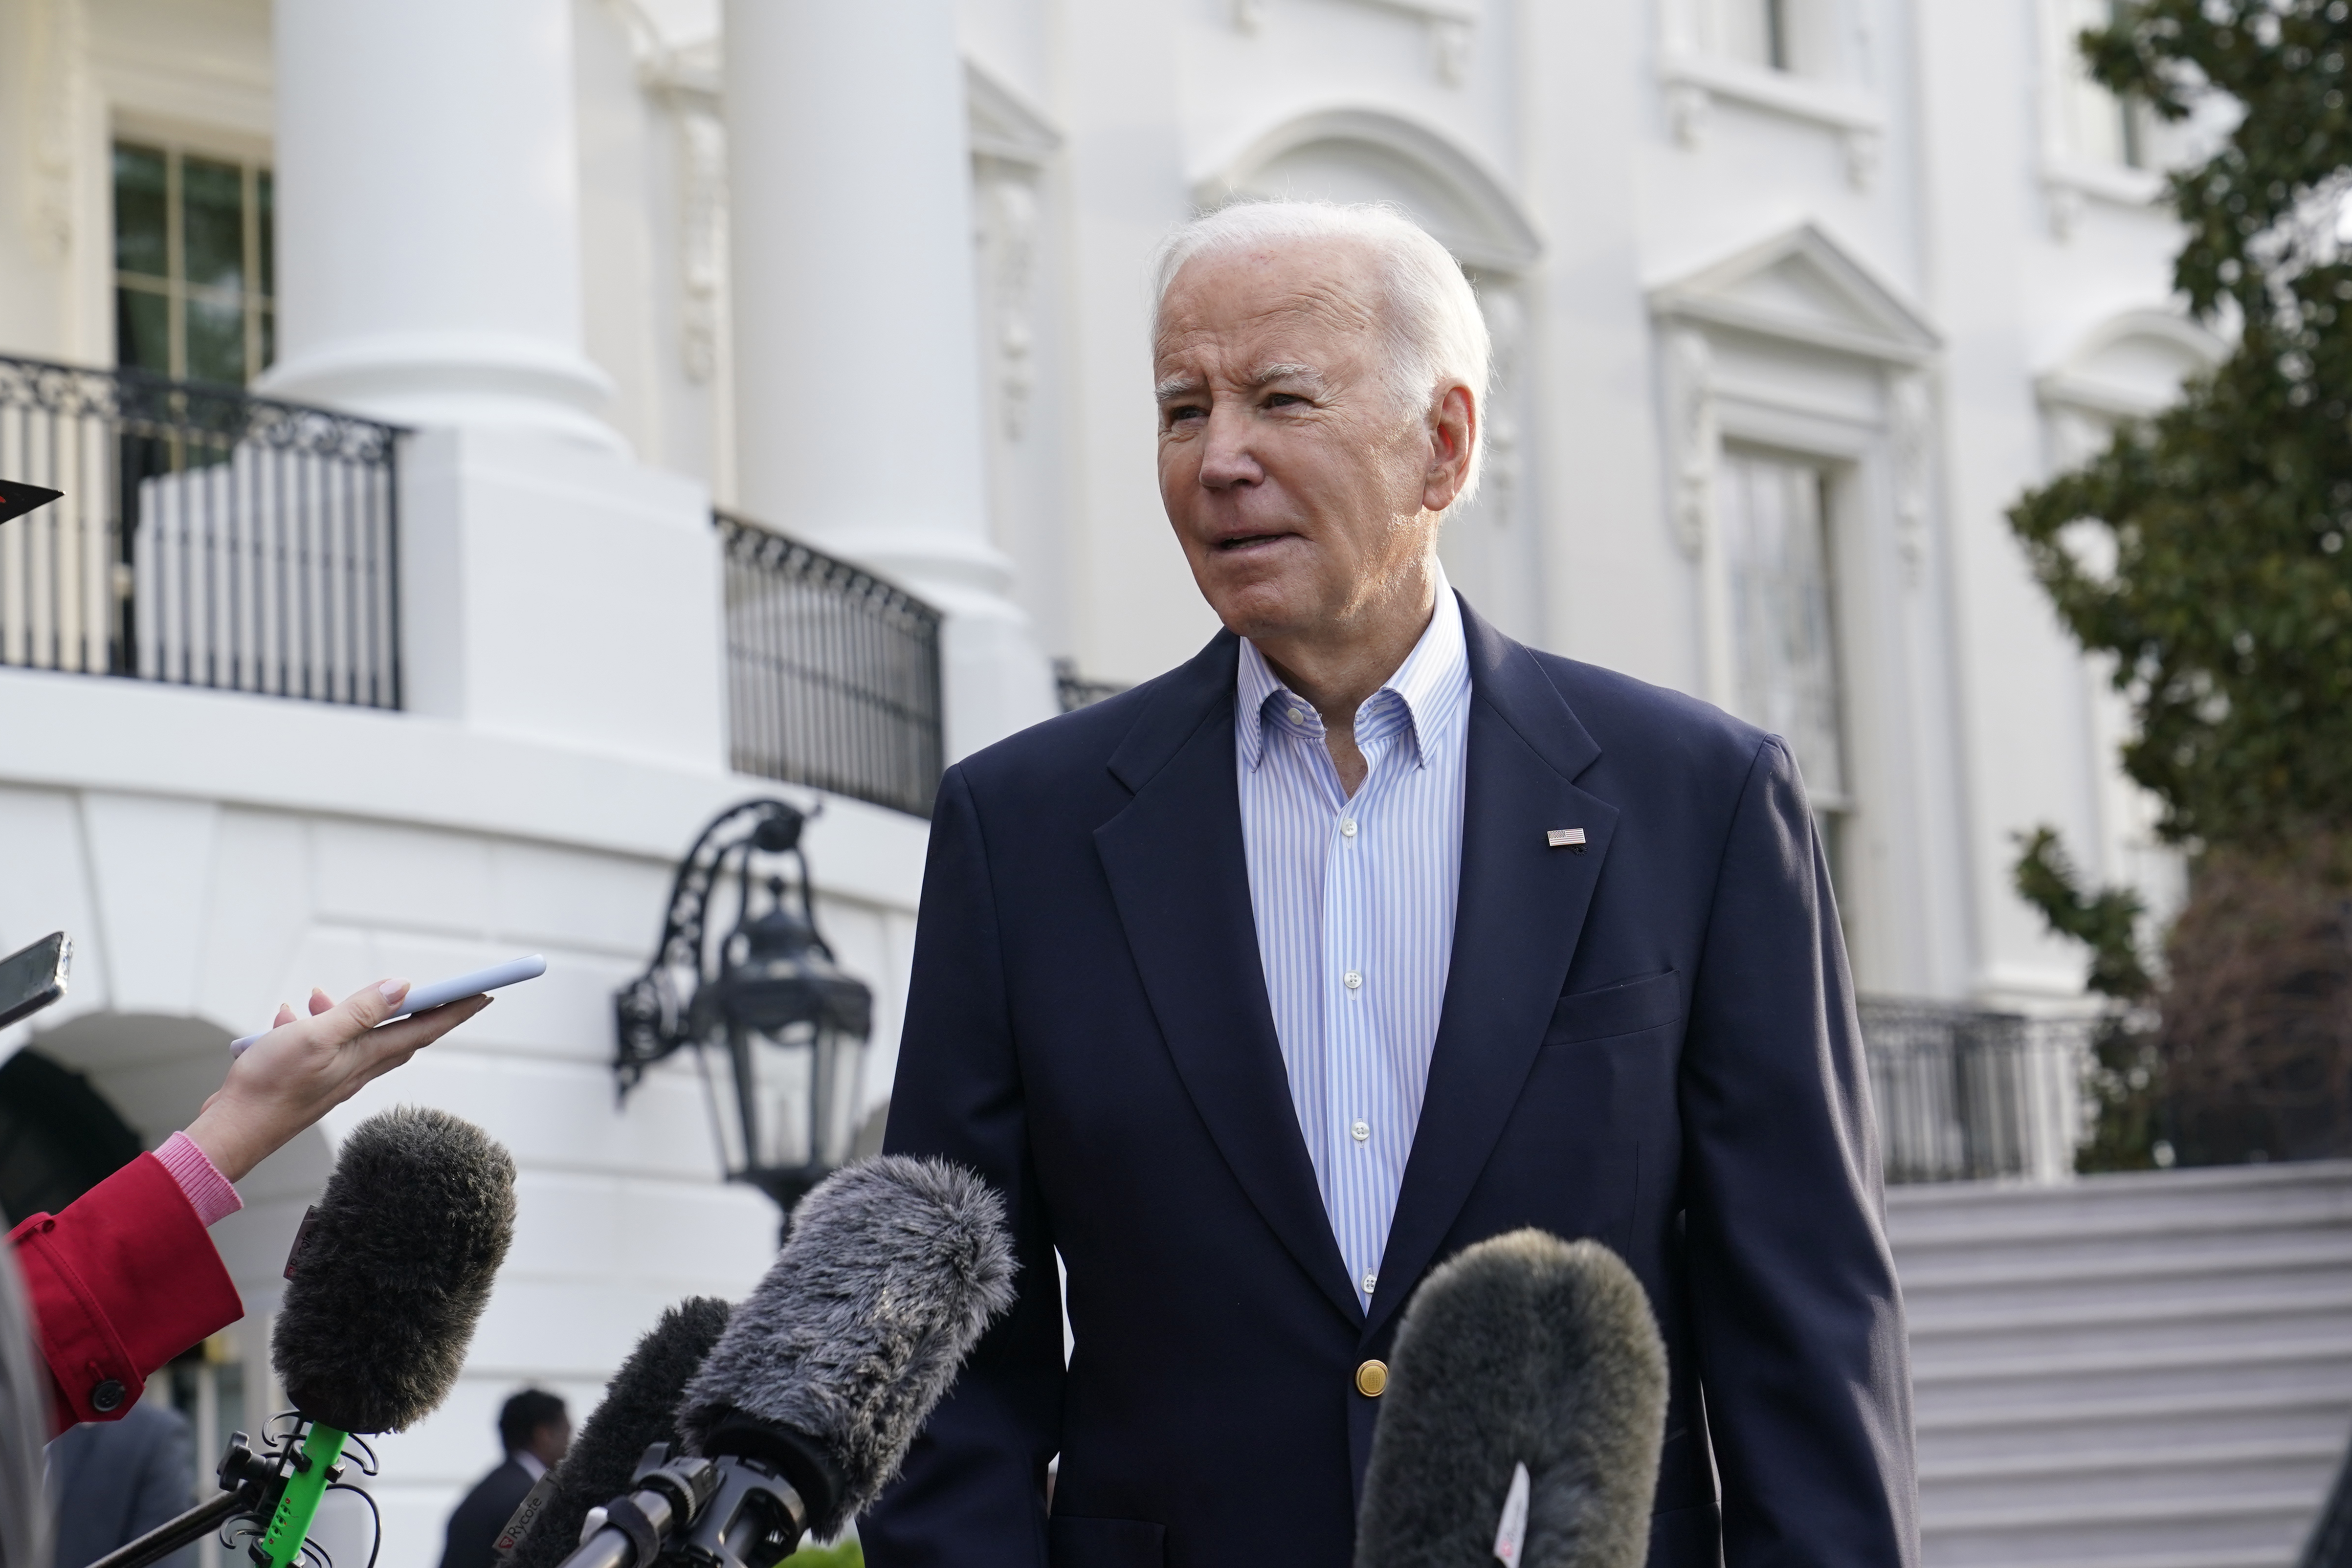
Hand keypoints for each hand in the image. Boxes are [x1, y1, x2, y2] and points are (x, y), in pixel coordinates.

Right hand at [183, 980, 491, 1182]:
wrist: (231, 1130)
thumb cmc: (270, 1087)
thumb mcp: (317, 1037)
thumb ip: (360, 1012)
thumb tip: (404, 988)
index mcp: (366, 1057)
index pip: (423, 1028)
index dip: (455, 1010)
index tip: (484, 994)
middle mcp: (357, 1068)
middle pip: (400, 1033)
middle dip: (421, 1008)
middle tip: (444, 990)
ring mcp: (333, 1074)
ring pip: (355, 1035)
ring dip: (346, 1012)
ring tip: (317, 997)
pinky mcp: (309, 1078)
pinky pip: (321, 1044)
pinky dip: (310, 1026)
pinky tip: (287, 1017)